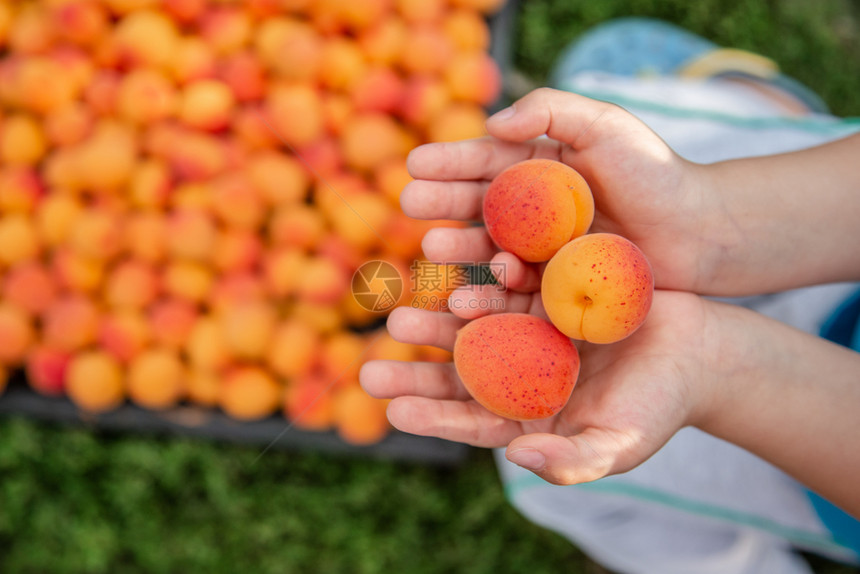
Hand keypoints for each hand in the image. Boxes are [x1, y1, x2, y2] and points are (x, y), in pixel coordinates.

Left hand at [360, 290, 714, 483]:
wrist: (703, 351)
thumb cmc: (661, 406)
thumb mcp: (619, 443)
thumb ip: (571, 461)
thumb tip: (517, 461)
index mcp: (532, 415)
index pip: (472, 421)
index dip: (433, 417)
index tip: (392, 411)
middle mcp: (524, 372)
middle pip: (460, 374)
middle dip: (417, 371)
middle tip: (369, 367)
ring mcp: (534, 330)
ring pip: (475, 326)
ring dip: (439, 322)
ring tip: (401, 315)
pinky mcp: (549, 293)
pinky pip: (509, 286)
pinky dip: (485, 281)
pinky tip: (460, 275)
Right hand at [403, 87, 723, 293]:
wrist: (700, 233)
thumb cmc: (655, 173)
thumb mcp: (606, 125)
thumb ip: (551, 111)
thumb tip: (493, 122)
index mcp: (541, 168)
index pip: (486, 161)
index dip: (449, 163)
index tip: (414, 166)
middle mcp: (535, 212)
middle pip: (478, 206)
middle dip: (441, 204)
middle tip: (408, 206)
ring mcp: (544, 252)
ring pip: (490, 249)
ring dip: (459, 248)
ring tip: (434, 247)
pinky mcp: (555, 289)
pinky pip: (516, 290)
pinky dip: (490, 291)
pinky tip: (466, 291)